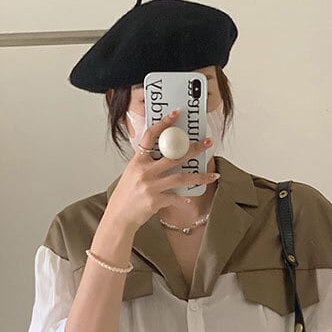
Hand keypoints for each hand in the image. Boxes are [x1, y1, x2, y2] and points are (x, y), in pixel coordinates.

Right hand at [105, 110, 218, 232]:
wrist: (119, 217)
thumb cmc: (125, 196)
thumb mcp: (132, 174)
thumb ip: (146, 164)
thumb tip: (164, 155)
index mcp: (138, 161)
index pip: (151, 136)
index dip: (163, 123)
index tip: (176, 114)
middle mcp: (145, 172)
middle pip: (174, 156)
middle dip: (194, 149)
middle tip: (208, 143)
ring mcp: (151, 186)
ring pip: (181, 178)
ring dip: (199, 176)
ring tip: (212, 175)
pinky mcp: (156, 201)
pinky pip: (175, 198)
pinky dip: (183, 199)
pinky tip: (189, 198)